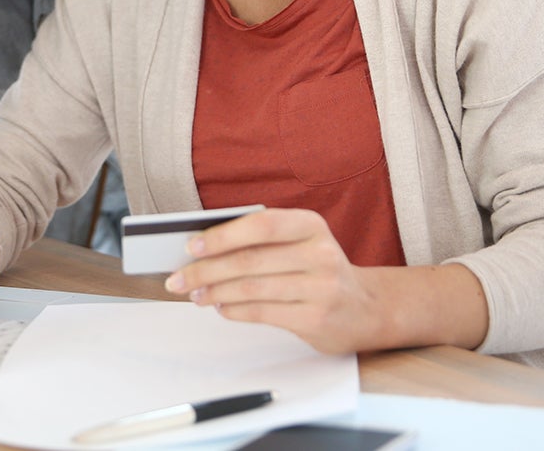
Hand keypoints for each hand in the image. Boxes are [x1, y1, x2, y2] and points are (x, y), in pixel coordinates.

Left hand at [163, 209, 386, 354]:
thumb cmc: (320, 271)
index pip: (261, 225)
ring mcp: (321, 287)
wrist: (366, 308)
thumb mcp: (301, 244)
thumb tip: (203, 249)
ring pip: (252, 288)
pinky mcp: (316, 318)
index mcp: (311, 225)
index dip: (222, 235)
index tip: (190, 245)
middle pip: (249, 260)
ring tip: (195, 295)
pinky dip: (234, 311)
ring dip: (215, 293)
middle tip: (178, 278)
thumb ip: (261, 242)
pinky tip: (221, 308)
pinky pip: (262, 312)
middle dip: (204, 270)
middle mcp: (320, 253)